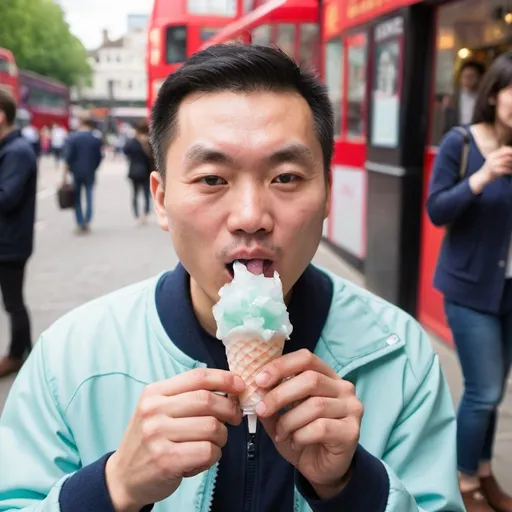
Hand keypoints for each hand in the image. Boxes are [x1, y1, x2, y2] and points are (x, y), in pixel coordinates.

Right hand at [105, 369, 244, 511]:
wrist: (123, 476)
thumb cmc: (152, 439)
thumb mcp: (160, 409)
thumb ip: (188, 396)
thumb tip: (229, 388)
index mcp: (155, 392)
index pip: (197, 377)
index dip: (224, 378)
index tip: (240, 385)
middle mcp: (154, 410)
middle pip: (207, 400)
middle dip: (230, 409)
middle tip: (234, 418)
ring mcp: (157, 435)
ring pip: (212, 427)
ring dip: (222, 437)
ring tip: (213, 443)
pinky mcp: (165, 460)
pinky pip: (207, 451)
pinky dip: (214, 455)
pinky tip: (203, 458)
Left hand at [254, 349, 362, 498]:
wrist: (320, 469)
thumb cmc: (300, 435)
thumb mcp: (280, 415)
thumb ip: (270, 400)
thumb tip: (256, 388)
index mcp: (326, 375)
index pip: (306, 358)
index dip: (281, 366)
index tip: (259, 380)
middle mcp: (343, 387)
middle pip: (310, 380)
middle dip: (280, 395)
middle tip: (261, 409)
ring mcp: (352, 408)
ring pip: (315, 405)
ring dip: (289, 421)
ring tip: (280, 434)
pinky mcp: (352, 431)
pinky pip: (321, 427)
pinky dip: (301, 436)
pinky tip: (296, 443)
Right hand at [470, 147, 511, 193]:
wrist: (480, 178)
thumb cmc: (491, 170)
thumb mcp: (496, 162)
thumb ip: (503, 157)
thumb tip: (511, 155)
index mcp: (493, 154)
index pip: (504, 149)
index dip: (511, 150)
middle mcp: (491, 158)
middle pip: (506, 155)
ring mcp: (491, 164)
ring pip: (505, 162)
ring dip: (511, 165)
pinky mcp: (491, 170)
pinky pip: (503, 169)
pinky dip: (509, 171)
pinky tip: (511, 172)